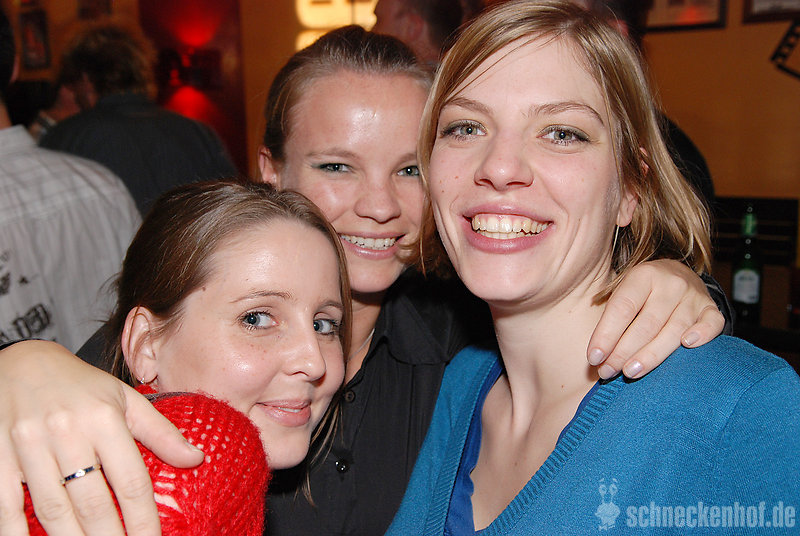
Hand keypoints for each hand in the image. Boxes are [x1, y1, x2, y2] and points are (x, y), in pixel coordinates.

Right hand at [0, 340, 203, 535]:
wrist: (22, 362)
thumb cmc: (81, 386)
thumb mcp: (125, 400)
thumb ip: (161, 432)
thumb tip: (196, 459)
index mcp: (103, 418)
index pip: (131, 481)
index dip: (143, 519)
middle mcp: (66, 432)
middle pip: (93, 501)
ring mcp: (28, 445)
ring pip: (54, 508)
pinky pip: (7, 505)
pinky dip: (16, 531)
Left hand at [587, 260, 724, 379]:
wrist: (677, 274)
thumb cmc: (641, 292)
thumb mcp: (622, 292)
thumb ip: (610, 319)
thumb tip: (594, 357)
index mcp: (643, 275)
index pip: (622, 308)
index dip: (606, 335)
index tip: (594, 358)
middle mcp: (671, 283)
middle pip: (646, 324)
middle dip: (623, 352)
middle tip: (607, 371)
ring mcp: (694, 296)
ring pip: (674, 330)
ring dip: (651, 355)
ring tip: (630, 372)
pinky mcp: (712, 309)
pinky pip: (712, 323)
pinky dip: (702, 334)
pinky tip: (688, 346)